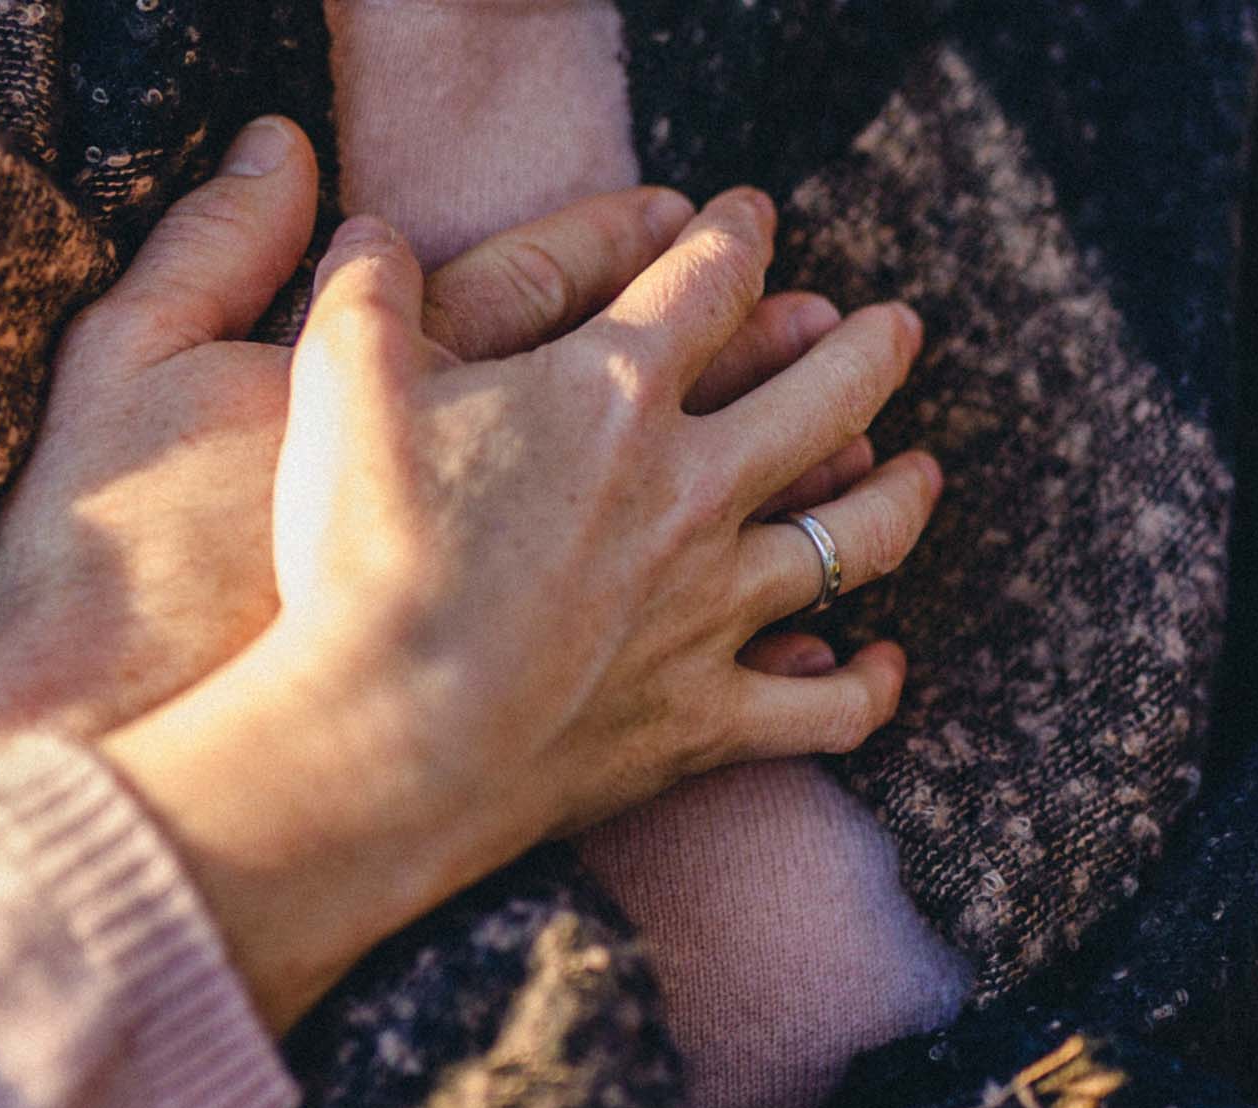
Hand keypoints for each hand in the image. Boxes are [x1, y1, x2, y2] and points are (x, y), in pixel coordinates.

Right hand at [100, 189, 938, 1027]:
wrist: (384, 738)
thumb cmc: (357, 559)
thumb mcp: (338, 385)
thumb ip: (363, 292)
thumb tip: (369, 233)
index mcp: (614, 390)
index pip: (709, 280)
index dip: (738, 234)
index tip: (752, 218)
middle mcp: (692, 488)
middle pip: (827, 393)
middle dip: (870, 348)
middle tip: (894, 327)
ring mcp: (711, 607)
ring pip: (853, 540)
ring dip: (898, 498)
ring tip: (919, 472)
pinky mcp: (703, 718)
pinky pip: (822, 708)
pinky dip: (862, 688)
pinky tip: (877, 667)